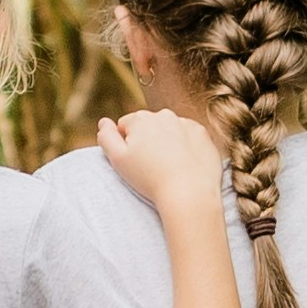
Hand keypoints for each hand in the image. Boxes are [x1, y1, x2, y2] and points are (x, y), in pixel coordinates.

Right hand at [98, 107, 219, 214]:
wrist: (189, 192)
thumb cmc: (150, 179)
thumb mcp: (118, 160)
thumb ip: (106, 137)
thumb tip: (103, 122)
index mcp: (140, 119)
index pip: (126, 126)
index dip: (126, 145)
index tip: (135, 162)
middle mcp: (164, 115)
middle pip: (148, 126)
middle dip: (147, 141)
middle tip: (151, 166)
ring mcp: (186, 123)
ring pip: (169, 130)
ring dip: (167, 143)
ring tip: (168, 167)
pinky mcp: (203, 134)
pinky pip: (189, 137)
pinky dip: (186, 147)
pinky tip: (184, 164)